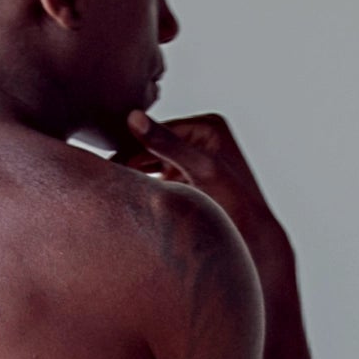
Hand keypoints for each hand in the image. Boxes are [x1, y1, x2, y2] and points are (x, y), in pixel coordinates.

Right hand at [117, 110, 290, 272]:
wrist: (257, 240)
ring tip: (112, 188)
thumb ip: (167, 144)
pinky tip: (131, 197)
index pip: (157, 131)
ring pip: (155, 163)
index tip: (105, 162)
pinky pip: (162, 179)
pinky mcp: (192, 180)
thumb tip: (133, 117)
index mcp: (208, 126)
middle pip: (155, 146)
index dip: (130, 146)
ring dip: (136, 174)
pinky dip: (147, 186)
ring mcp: (197, 160)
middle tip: (101, 177)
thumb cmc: (236, 204)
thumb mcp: (201, 169)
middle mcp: (203, 139)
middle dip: (131, 160)